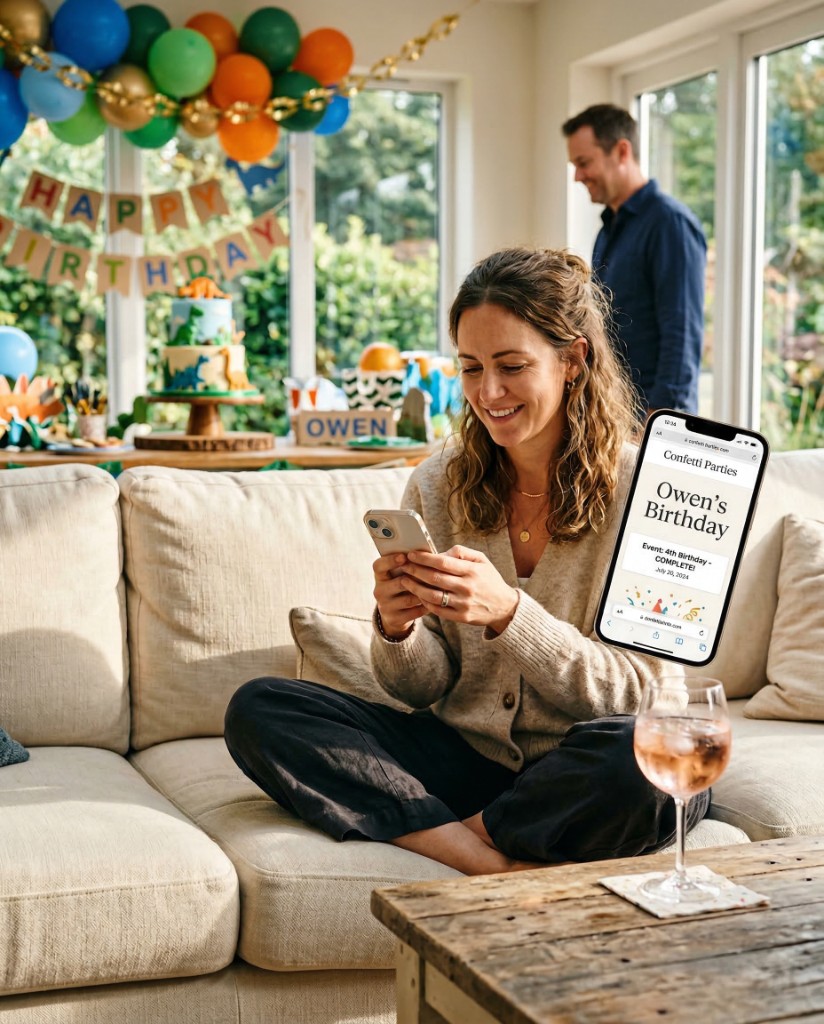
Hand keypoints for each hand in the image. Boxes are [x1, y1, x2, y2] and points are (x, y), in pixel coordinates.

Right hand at [372, 552, 429, 638]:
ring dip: (425, 594)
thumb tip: (436, 552)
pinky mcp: (393, 618)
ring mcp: (385, 606)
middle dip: (418, 579)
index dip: (390, 560)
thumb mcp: (401, 574)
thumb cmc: (403, 585)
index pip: (378, 565)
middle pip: (399, 582)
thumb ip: (412, 563)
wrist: (395, 612)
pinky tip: (435, 602)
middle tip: (433, 574)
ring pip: (409, 598)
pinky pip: (414, 611)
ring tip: (438, 588)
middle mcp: (379, 590)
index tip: (404, 556)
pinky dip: (426, 606)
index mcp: (380, 575)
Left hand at [402, 545, 518, 634]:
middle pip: (434, 578)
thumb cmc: (489, 580)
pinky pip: (438, 610)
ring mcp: (464, 603)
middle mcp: (467, 587)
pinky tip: (417, 595)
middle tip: (404, 566)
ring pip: (432, 595)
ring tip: (405, 581)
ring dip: (415, 588)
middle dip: (415, 571)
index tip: (411, 554)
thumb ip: (462, 552)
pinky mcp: (461, 617)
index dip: (424, 558)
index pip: (442, 562)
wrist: (504, 606)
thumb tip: (440, 552)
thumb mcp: (481, 560)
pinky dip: (425, 602)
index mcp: (472, 570)